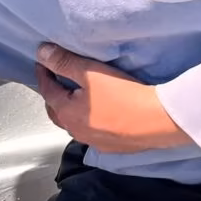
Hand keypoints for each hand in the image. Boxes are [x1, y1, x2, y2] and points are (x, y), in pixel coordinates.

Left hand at [35, 42, 191, 152]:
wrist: (158, 121)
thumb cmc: (123, 94)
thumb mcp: (91, 72)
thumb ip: (64, 62)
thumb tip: (41, 52)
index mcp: (66, 112)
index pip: (47, 90)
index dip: (43, 74)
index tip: (41, 63)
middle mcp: (74, 130)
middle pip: (55, 111)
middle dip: (52, 96)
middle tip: (54, 81)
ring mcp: (92, 141)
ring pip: (72, 124)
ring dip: (69, 111)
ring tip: (74, 98)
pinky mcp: (109, 147)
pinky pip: (90, 133)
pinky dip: (87, 122)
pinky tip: (95, 117)